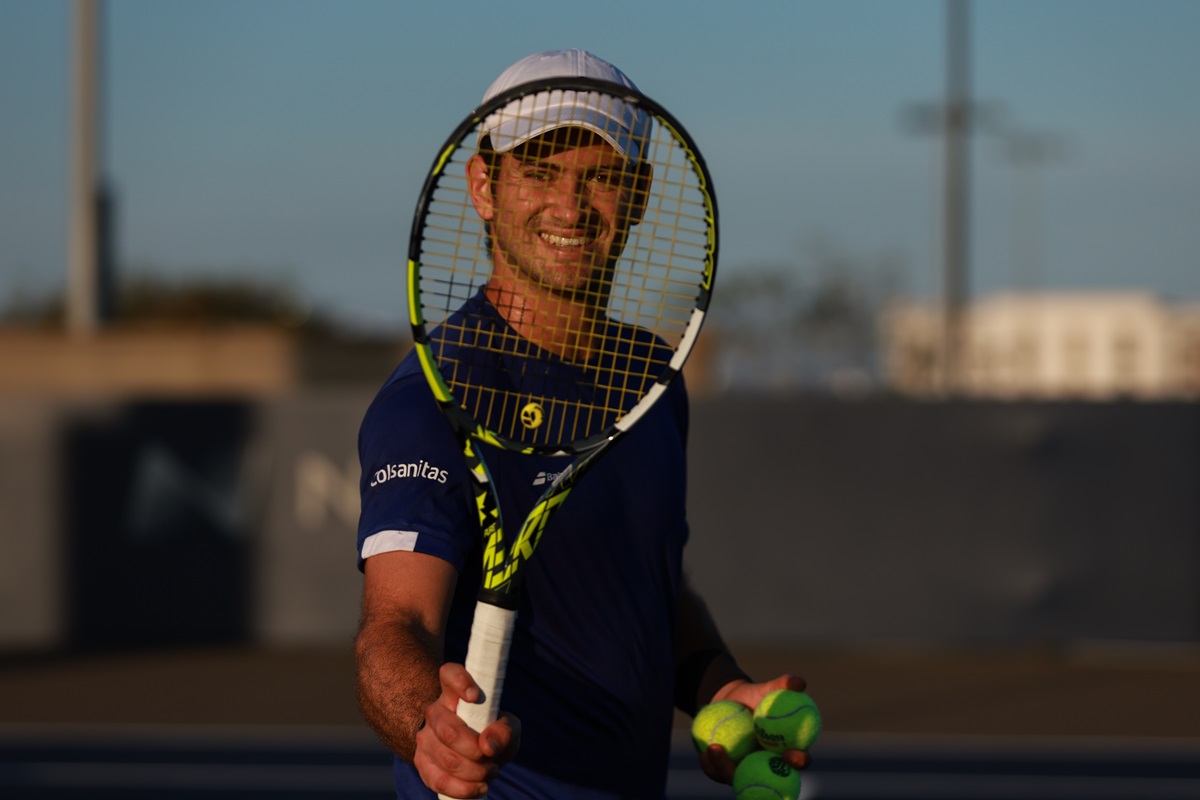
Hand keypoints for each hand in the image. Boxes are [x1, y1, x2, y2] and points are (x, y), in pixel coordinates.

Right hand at [413, 662, 520, 797]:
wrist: (474, 752)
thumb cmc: (491, 731)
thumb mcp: (507, 726)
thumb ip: (505, 730)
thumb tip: (488, 746)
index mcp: (456, 693)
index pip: (450, 675)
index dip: (460, 682)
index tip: (475, 696)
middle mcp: (436, 712)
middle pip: (448, 730)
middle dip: (475, 750)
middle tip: (492, 757)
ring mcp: (425, 738)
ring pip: (447, 759)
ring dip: (475, 772)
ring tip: (490, 771)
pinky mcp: (421, 763)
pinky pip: (439, 781)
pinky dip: (464, 788)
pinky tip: (480, 786)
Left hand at [698, 673, 810, 783]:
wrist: (730, 701)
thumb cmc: (754, 696)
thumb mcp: (766, 690)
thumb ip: (782, 686)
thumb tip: (800, 682)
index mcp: (787, 749)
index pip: (799, 759)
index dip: (800, 761)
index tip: (793, 754)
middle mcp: (768, 766)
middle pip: (770, 780)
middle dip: (761, 779)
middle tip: (747, 761)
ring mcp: (748, 770)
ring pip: (739, 778)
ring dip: (725, 768)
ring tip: (714, 748)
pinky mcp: (728, 771)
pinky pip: (719, 772)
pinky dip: (712, 764)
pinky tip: (704, 753)